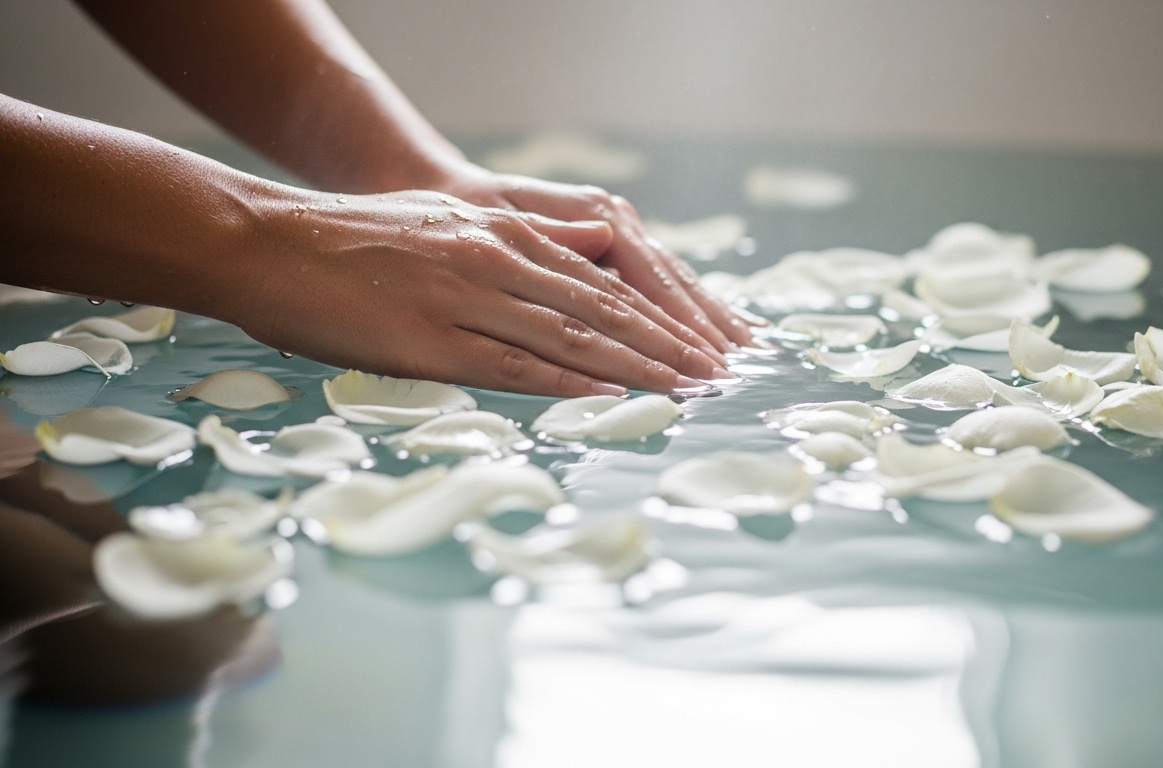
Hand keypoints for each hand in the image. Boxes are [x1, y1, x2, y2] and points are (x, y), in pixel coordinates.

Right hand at [235, 190, 730, 396]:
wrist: (269, 242)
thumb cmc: (354, 241)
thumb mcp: (446, 225)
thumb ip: (511, 247)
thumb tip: (573, 266)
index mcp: (504, 231)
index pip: (603, 279)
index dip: (660, 314)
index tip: (703, 342)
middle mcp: (497, 258)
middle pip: (604, 308)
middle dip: (669, 343)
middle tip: (720, 374)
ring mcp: (466, 297)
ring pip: (573, 337)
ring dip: (638, 367)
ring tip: (688, 391)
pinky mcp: (430, 339)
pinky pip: (513, 365)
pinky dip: (569, 385)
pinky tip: (610, 399)